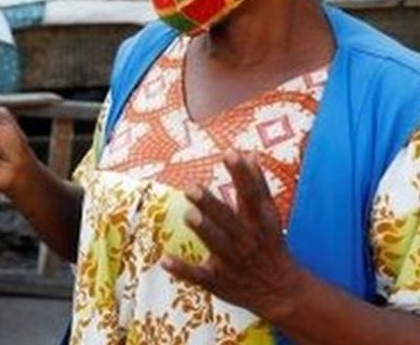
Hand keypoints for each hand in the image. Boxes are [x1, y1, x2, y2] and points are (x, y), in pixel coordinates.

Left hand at [161, 153, 306, 323]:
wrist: (282, 293)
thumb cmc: (269, 246)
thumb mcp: (268, 216)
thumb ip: (256, 185)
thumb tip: (248, 153)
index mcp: (260, 222)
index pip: (253, 195)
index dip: (243, 174)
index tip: (230, 153)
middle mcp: (247, 240)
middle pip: (230, 220)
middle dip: (211, 205)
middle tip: (192, 188)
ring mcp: (232, 261)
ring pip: (218, 245)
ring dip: (204, 230)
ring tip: (189, 215)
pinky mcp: (218, 280)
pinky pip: (199, 275)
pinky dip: (182, 269)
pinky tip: (164, 259)